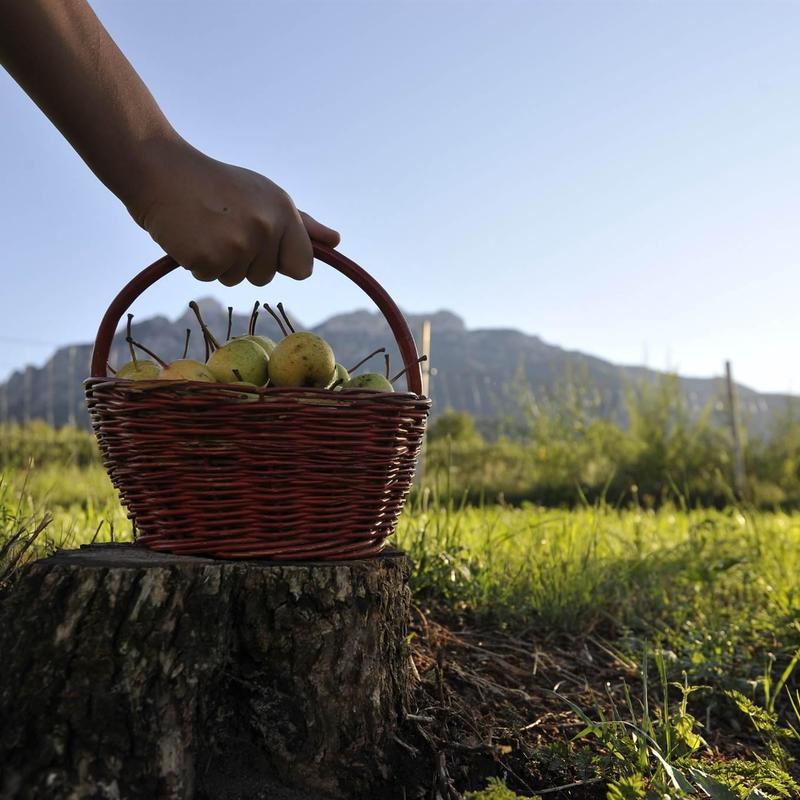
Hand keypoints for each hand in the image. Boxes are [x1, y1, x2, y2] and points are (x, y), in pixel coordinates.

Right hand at [128, 139, 339, 285]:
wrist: (160, 171)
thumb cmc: (217, 185)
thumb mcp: (265, 196)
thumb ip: (302, 225)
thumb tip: (336, 241)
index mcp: (284, 212)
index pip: (303, 267)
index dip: (281, 261)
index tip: (261, 242)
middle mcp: (266, 228)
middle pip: (266, 277)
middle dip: (246, 260)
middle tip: (224, 225)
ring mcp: (237, 245)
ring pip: (237, 279)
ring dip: (221, 261)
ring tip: (207, 227)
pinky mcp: (207, 258)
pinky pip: (210, 277)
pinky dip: (197, 262)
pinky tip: (190, 234)